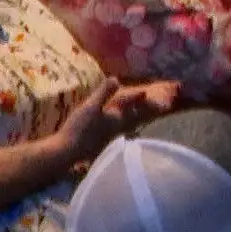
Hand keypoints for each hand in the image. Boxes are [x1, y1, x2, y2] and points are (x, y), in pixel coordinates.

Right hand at [56, 77, 175, 166]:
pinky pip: (121, 132)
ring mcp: (111, 137)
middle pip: (137, 118)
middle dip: (148, 112)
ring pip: (130, 126)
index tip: (155, 96)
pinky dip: (127, 127)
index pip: (133, 106)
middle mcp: (118, 128)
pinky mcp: (103, 142)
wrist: (68, 152)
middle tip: (162, 108)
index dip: (142, 99)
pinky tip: (122, 129)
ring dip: (139, 119)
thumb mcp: (90, 107)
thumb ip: (103, 93)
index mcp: (117, 118)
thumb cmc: (79, 129)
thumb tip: (116, 78)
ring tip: (145, 117)